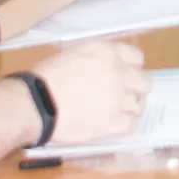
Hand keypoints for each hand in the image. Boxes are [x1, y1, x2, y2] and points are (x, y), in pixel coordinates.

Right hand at [28, 42, 150, 146]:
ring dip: (129, 108)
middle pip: (144, 82)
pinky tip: (112, 124)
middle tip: (121, 95)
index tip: (124, 76)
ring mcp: (117, 98)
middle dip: (135, 89)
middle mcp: (118, 73)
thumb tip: (103, 66)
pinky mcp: (112, 122)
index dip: (131, 68)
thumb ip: (95, 59)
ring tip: (115, 112)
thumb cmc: (44, 78)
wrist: (34, 104)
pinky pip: (131, 124)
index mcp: (108, 52)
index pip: (137, 58)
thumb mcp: (73, 54)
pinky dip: (124, 125)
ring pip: (139, 104)